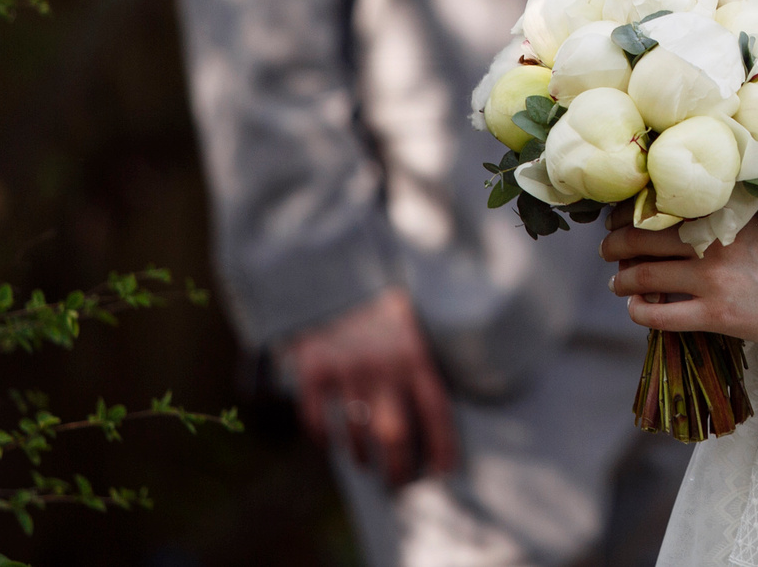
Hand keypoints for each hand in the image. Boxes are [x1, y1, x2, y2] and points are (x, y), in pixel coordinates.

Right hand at [278, 286, 460, 486]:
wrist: (331, 273)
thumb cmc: (380, 309)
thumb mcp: (411, 325)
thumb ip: (421, 364)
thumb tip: (432, 414)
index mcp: (416, 354)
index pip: (437, 410)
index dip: (442, 446)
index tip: (444, 472)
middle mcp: (384, 365)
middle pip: (395, 434)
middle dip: (398, 469)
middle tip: (397, 485)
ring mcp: (347, 368)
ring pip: (357, 434)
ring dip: (361, 457)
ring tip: (365, 462)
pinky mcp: (314, 370)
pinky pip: (318, 420)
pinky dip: (323, 437)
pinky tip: (329, 440)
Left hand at [601, 217, 757, 348]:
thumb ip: (754, 205)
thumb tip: (738, 194)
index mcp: (728, 213)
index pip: (665, 206)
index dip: (635, 210)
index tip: (625, 213)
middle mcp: (712, 243)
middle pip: (642, 239)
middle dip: (617, 243)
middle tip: (609, 247)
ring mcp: (711, 281)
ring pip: (644, 276)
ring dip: (622, 279)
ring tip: (618, 281)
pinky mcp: (716, 317)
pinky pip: (661, 316)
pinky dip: (641, 311)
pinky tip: (638, 308)